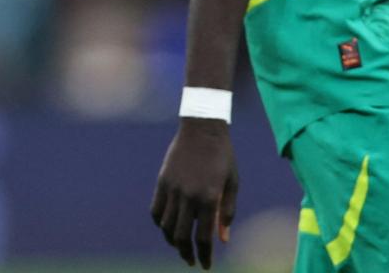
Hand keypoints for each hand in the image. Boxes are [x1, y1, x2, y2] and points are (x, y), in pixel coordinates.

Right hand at [151, 119, 239, 268]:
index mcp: (209, 198)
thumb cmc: (223, 156)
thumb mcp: (232, 184)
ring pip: (166, 226)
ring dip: (172, 241)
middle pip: (182, 236)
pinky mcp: (162, 181)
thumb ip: (227, 213)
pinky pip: (156, 210)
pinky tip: (167, 227)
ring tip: (180, 247)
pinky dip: (160, 223)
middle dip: (186, 254)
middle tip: (191, 261)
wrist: (202, 129)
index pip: (203, 238)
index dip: (204, 256)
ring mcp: (173, 189)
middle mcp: (189, 196)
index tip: (206, 266)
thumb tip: (222, 240)